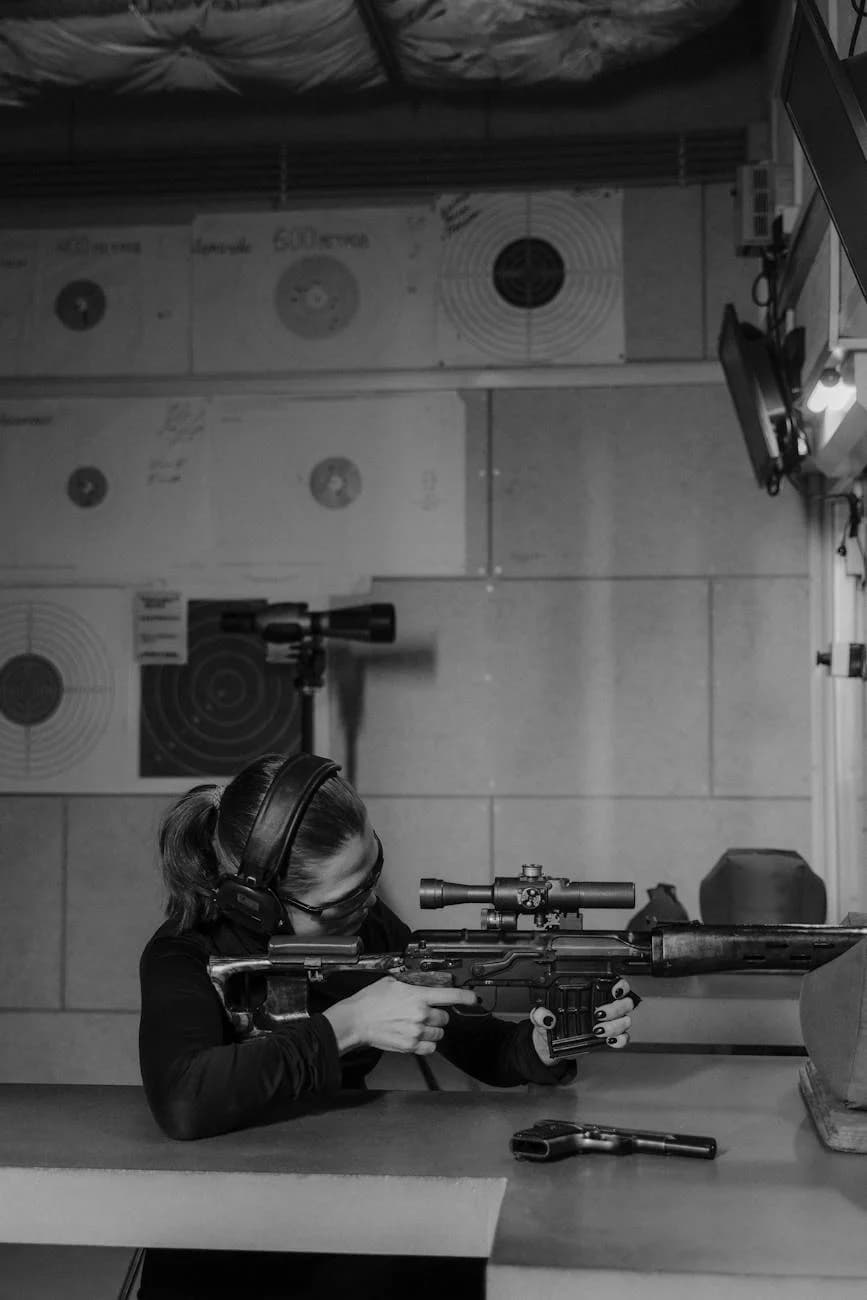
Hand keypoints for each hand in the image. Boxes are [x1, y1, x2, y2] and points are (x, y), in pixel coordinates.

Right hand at [324, 977, 476, 1055]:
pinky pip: (431, 1047)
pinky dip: (427, 1042)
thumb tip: (420, 983)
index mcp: (417, 996)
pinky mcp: (410, 1046)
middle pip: (444, 1017)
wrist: (355, 1021)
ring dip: (433, 1029)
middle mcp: (420, 1015)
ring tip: (418, 1025)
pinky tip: (417, 1036)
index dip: (466, 997)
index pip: (450, 996)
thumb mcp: (391, 982)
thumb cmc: (370, 1001)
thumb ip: (410, 984)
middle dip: (437, 1015)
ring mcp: (416, 1032)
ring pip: (439, 1033)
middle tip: (424, 1012)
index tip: (474, 999)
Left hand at [532, 979, 637, 1065]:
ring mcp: (610, 1022)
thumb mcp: (541, 1016)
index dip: (620, 986)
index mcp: (592, 993)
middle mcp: (606, 1006)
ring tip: (598, 1030)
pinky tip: (610, 1040)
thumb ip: (540, 1014)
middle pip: (625, 1002)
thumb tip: (546, 1017)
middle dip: (615, 1009)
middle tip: (599, 1014)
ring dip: (615, 1026)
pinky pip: (624, 1038)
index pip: (615, 984)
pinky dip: (620, 1040)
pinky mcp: (610, 1037)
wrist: (549, 1044)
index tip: (614, 991)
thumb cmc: (549, 1024)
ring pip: (626, 1021)